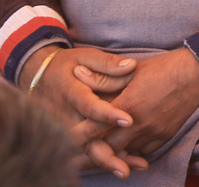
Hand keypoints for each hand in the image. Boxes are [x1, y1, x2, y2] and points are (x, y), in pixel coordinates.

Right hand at [20, 45, 144, 178]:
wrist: (39, 74)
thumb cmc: (68, 64)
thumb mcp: (85, 56)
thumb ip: (107, 63)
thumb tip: (131, 66)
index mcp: (70, 92)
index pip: (88, 106)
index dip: (107, 114)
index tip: (128, 120)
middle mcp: (65, 114)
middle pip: (83, 138)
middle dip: (105, 152)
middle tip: (126, 165)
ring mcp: (64, 127)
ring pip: (83, 149)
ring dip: (105, 161)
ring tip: (127, 170)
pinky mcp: (67, 134)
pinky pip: (83, 150)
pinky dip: (101, 159)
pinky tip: (122, 165)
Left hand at [72, 48, 198, 175]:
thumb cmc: (165, 67)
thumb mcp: (132, 70)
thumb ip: (103, 77)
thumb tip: (77, 74)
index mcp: (128, 105)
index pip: (95, 128)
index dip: (79, 134)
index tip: (67, 137)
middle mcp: (140, 123)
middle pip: (109, 147)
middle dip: (95, 149)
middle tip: (82, 150)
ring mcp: (155, 131)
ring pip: (127, 152)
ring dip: (116, 150)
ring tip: (104, 148)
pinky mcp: (167, 134)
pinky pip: (146, 151)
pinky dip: (135, 150)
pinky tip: (129, 144)